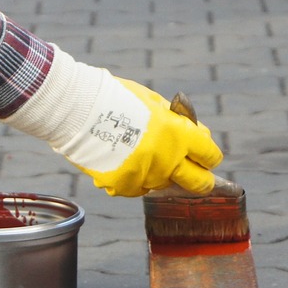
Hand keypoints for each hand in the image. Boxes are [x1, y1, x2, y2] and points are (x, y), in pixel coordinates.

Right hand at [4, 49, 223, 196]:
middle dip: (201, 180)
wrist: (77, 109)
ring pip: (164, 185)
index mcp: (178, 134)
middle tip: (196, 177)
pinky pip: (138, 189)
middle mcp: (167, 159)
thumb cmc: (116, 99)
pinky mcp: (125, 186)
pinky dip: (134, 179)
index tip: (205, 157)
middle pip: (199, 183)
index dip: (209, 156)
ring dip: (159, 174)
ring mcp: (146, 176)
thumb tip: (197, 136)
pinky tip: (124, 162)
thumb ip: (177, 123)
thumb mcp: (154, 102)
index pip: (210, 155)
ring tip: (141, 155)